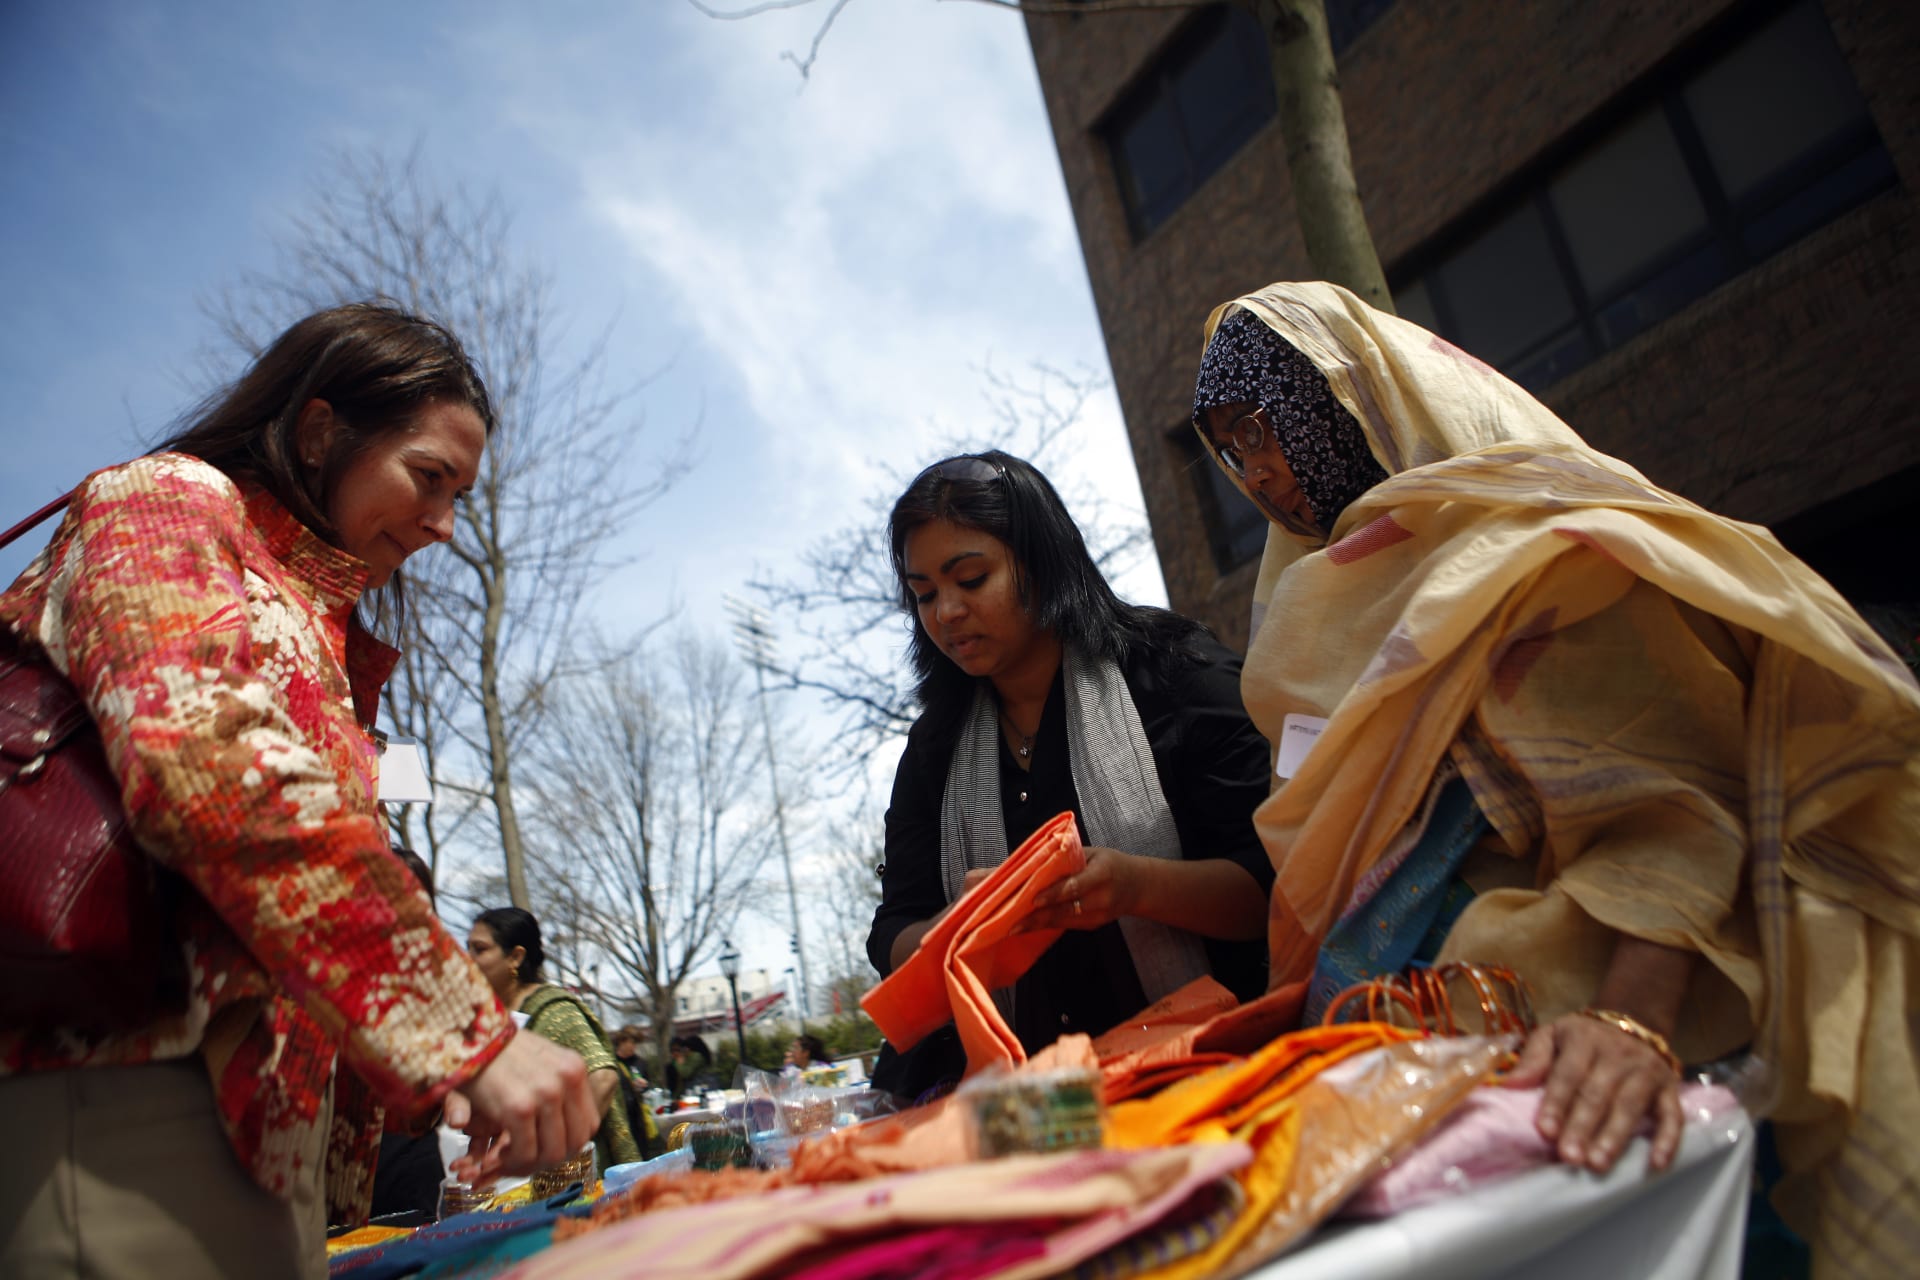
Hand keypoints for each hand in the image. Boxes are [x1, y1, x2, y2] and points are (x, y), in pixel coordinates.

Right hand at [444, 1032, 597, 1182]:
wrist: (467, 1037)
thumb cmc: (498, 1051)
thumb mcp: (540, 1061)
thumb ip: (557, 1089)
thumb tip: (564, 1128)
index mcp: (574, 1069)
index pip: (589, 1124)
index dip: (570, 1143)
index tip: (549, 1148)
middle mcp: (566, 1081)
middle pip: (576, 1142)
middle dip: (551, 1158)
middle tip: (528, 1159)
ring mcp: (546, 1095)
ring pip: (552, 1152)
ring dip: (531, 1164)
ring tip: (511, 1157)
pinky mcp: (519, 1109)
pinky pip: (525, 1152)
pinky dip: (513, 1162)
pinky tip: (500, 1154)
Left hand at [1020, 846, 1141, 932]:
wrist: (1138, 886)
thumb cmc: (1110, 863)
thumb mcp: (1092, 853)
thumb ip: (1065, 858)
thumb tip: (1031, 861)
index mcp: (1102, 874)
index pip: (1075, 886)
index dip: (1054, 894)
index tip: (1034, 900)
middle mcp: (1102, 898)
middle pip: (1066, 909)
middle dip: (1037, 917)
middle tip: (1012, 922)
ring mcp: (1099, 916)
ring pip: (1063, 921)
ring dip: (1037, 925)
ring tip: (1013, 927)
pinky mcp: (1093, 926)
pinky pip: (1067, 925)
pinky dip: (1047, 925)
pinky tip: (1029, 926)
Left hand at [1505, 1013, 1682, 1172]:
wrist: (1633, 1019)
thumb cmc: (1582, 1038)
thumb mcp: (1553, 1035)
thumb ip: (1533, 1058)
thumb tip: (1509, 1084)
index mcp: (1584, 1040)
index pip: (1569, 1074)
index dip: (1557, 1103)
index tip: (1545, 1131)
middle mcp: (1619, 1055)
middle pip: (1598, 1094)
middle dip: (1583, 1127)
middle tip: (1570, 1157)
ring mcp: (1647, 1072)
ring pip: (1631, 1106)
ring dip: (1615, 1137)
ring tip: (1598, 1165)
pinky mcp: (1670, 1089)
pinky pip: (1673, 1115)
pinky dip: (1668, 1140)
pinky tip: (1657, 1164)